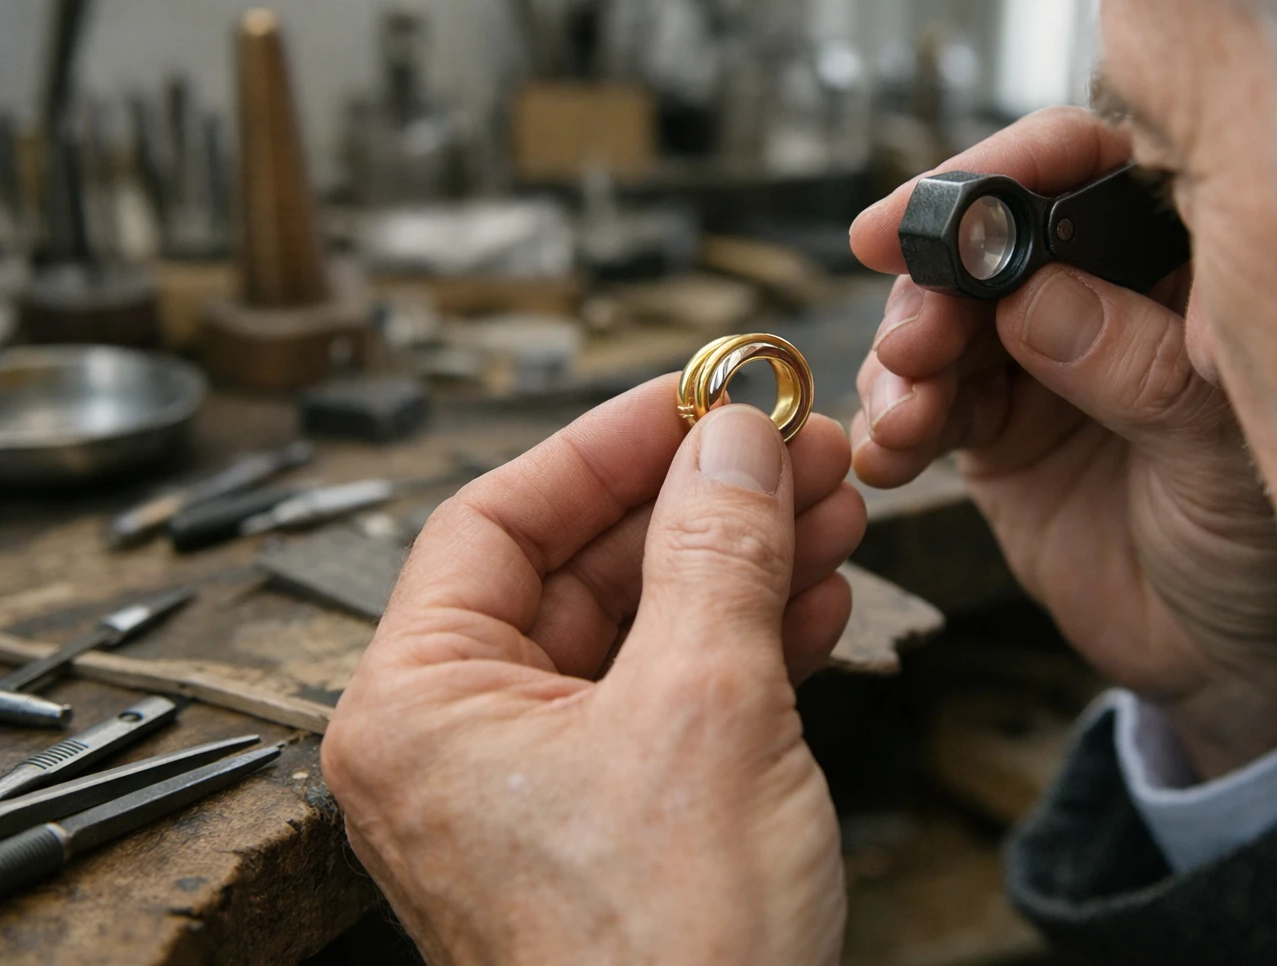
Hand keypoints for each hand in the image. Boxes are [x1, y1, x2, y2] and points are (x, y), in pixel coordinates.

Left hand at [323, 377, 865, 965]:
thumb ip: (718, 551)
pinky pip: (673, 695)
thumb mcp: (705, 711)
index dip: (609, 441)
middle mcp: (463, 742)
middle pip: (583, 566)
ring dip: (740, 564)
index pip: (501, 517)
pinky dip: (745, 643)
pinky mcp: (615, 819)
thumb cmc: (665, 962)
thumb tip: (737, 438)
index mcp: (421, 707)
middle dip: (700, 502)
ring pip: (643, 627)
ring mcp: (542, 784)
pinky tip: (815, 598)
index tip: (700, 392)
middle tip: (792, 446)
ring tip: (830, 508)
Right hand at [849, 107, 1276, 777]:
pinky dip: (893, 425)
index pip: (1089, 168)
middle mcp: (1101, 293)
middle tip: (917, 343)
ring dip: (904, 362)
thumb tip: (1034, 299)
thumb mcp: (1226, 451)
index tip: (924, 214)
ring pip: (943, 323)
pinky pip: (924, 406)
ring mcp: (1040, 361)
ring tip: (906, 418)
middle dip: (934, 285)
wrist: (1223, 658)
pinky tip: (889, 457)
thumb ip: (1138, 368)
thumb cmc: (1265, 542)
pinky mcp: (994, 431)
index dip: (1002, 172)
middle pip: (990, 243)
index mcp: (1180, 262)